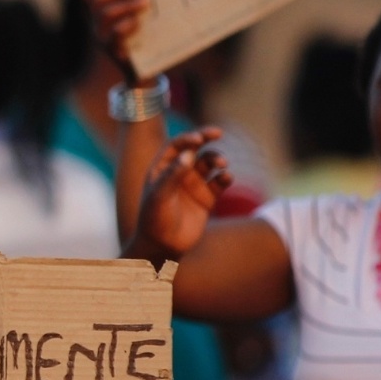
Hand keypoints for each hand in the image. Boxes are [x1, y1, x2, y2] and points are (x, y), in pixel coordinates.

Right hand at [84, 0, 150, 84]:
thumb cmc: (139, 36)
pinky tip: (138, 22)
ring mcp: (103, 39)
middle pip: (98, 1)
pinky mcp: (114, 51)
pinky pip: (115, 33)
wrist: (141, 71)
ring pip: (106, 14)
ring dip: (126, 4)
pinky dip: (127, 24)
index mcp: (97, 16)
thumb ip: (131, 1)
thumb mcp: (131, 18)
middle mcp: (96, 26)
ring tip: (144, 2)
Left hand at [132, 129, 231, 258]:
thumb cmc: (154, 219)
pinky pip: (219, 182)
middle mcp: (179, 173)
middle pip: (195, 149)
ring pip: (209, 164)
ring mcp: (193, 185)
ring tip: (221, 163)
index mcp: (162, 168)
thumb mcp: (159, 195)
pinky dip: (225, 177)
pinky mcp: (207, 198)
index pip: (177, 146)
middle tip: (218, 133)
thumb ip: (173, 175)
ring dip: (217, 159)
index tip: (199, 139)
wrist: (162, 246)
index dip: (188, 139)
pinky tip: (227, 177)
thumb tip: (189, 154)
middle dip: (206, 139)